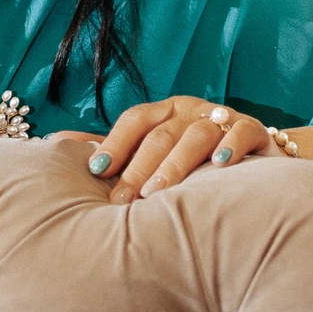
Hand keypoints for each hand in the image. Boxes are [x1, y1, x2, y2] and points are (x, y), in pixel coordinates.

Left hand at [59, 96, 279, 204]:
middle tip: (122, 201)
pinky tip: (219, 166)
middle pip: (161, 133)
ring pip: (197, 134)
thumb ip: (111, 148)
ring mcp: (224, 118)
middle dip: (139, 167)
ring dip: (176, 163)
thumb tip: (54, 142)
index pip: (135, 119)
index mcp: (165, 111)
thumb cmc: (195, 157)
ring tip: (158, 192)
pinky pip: (242, 133)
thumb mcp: (153, 148)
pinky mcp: (255, 132)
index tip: (94, 171)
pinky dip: (231, 146)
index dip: (114, 143)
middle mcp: (192, 110)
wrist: (258, 157)